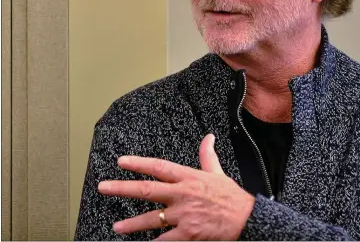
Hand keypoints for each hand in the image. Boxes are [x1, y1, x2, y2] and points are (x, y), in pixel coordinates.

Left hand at [98, 134, 255, 240]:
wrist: (245, 217)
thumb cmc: (230, 195)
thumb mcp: (217, 172)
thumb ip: (207, 154)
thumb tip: (208, 137)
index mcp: (188, 177)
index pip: (159, 167)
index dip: (139, 163)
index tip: (122, 162)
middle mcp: (182, 193)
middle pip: (147, 189)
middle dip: (123, 188)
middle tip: (104, 187)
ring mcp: (183, 214)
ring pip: (151, 218)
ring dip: (132, 224)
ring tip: (116, 227)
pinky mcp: (188, 233)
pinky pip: (165, 240)